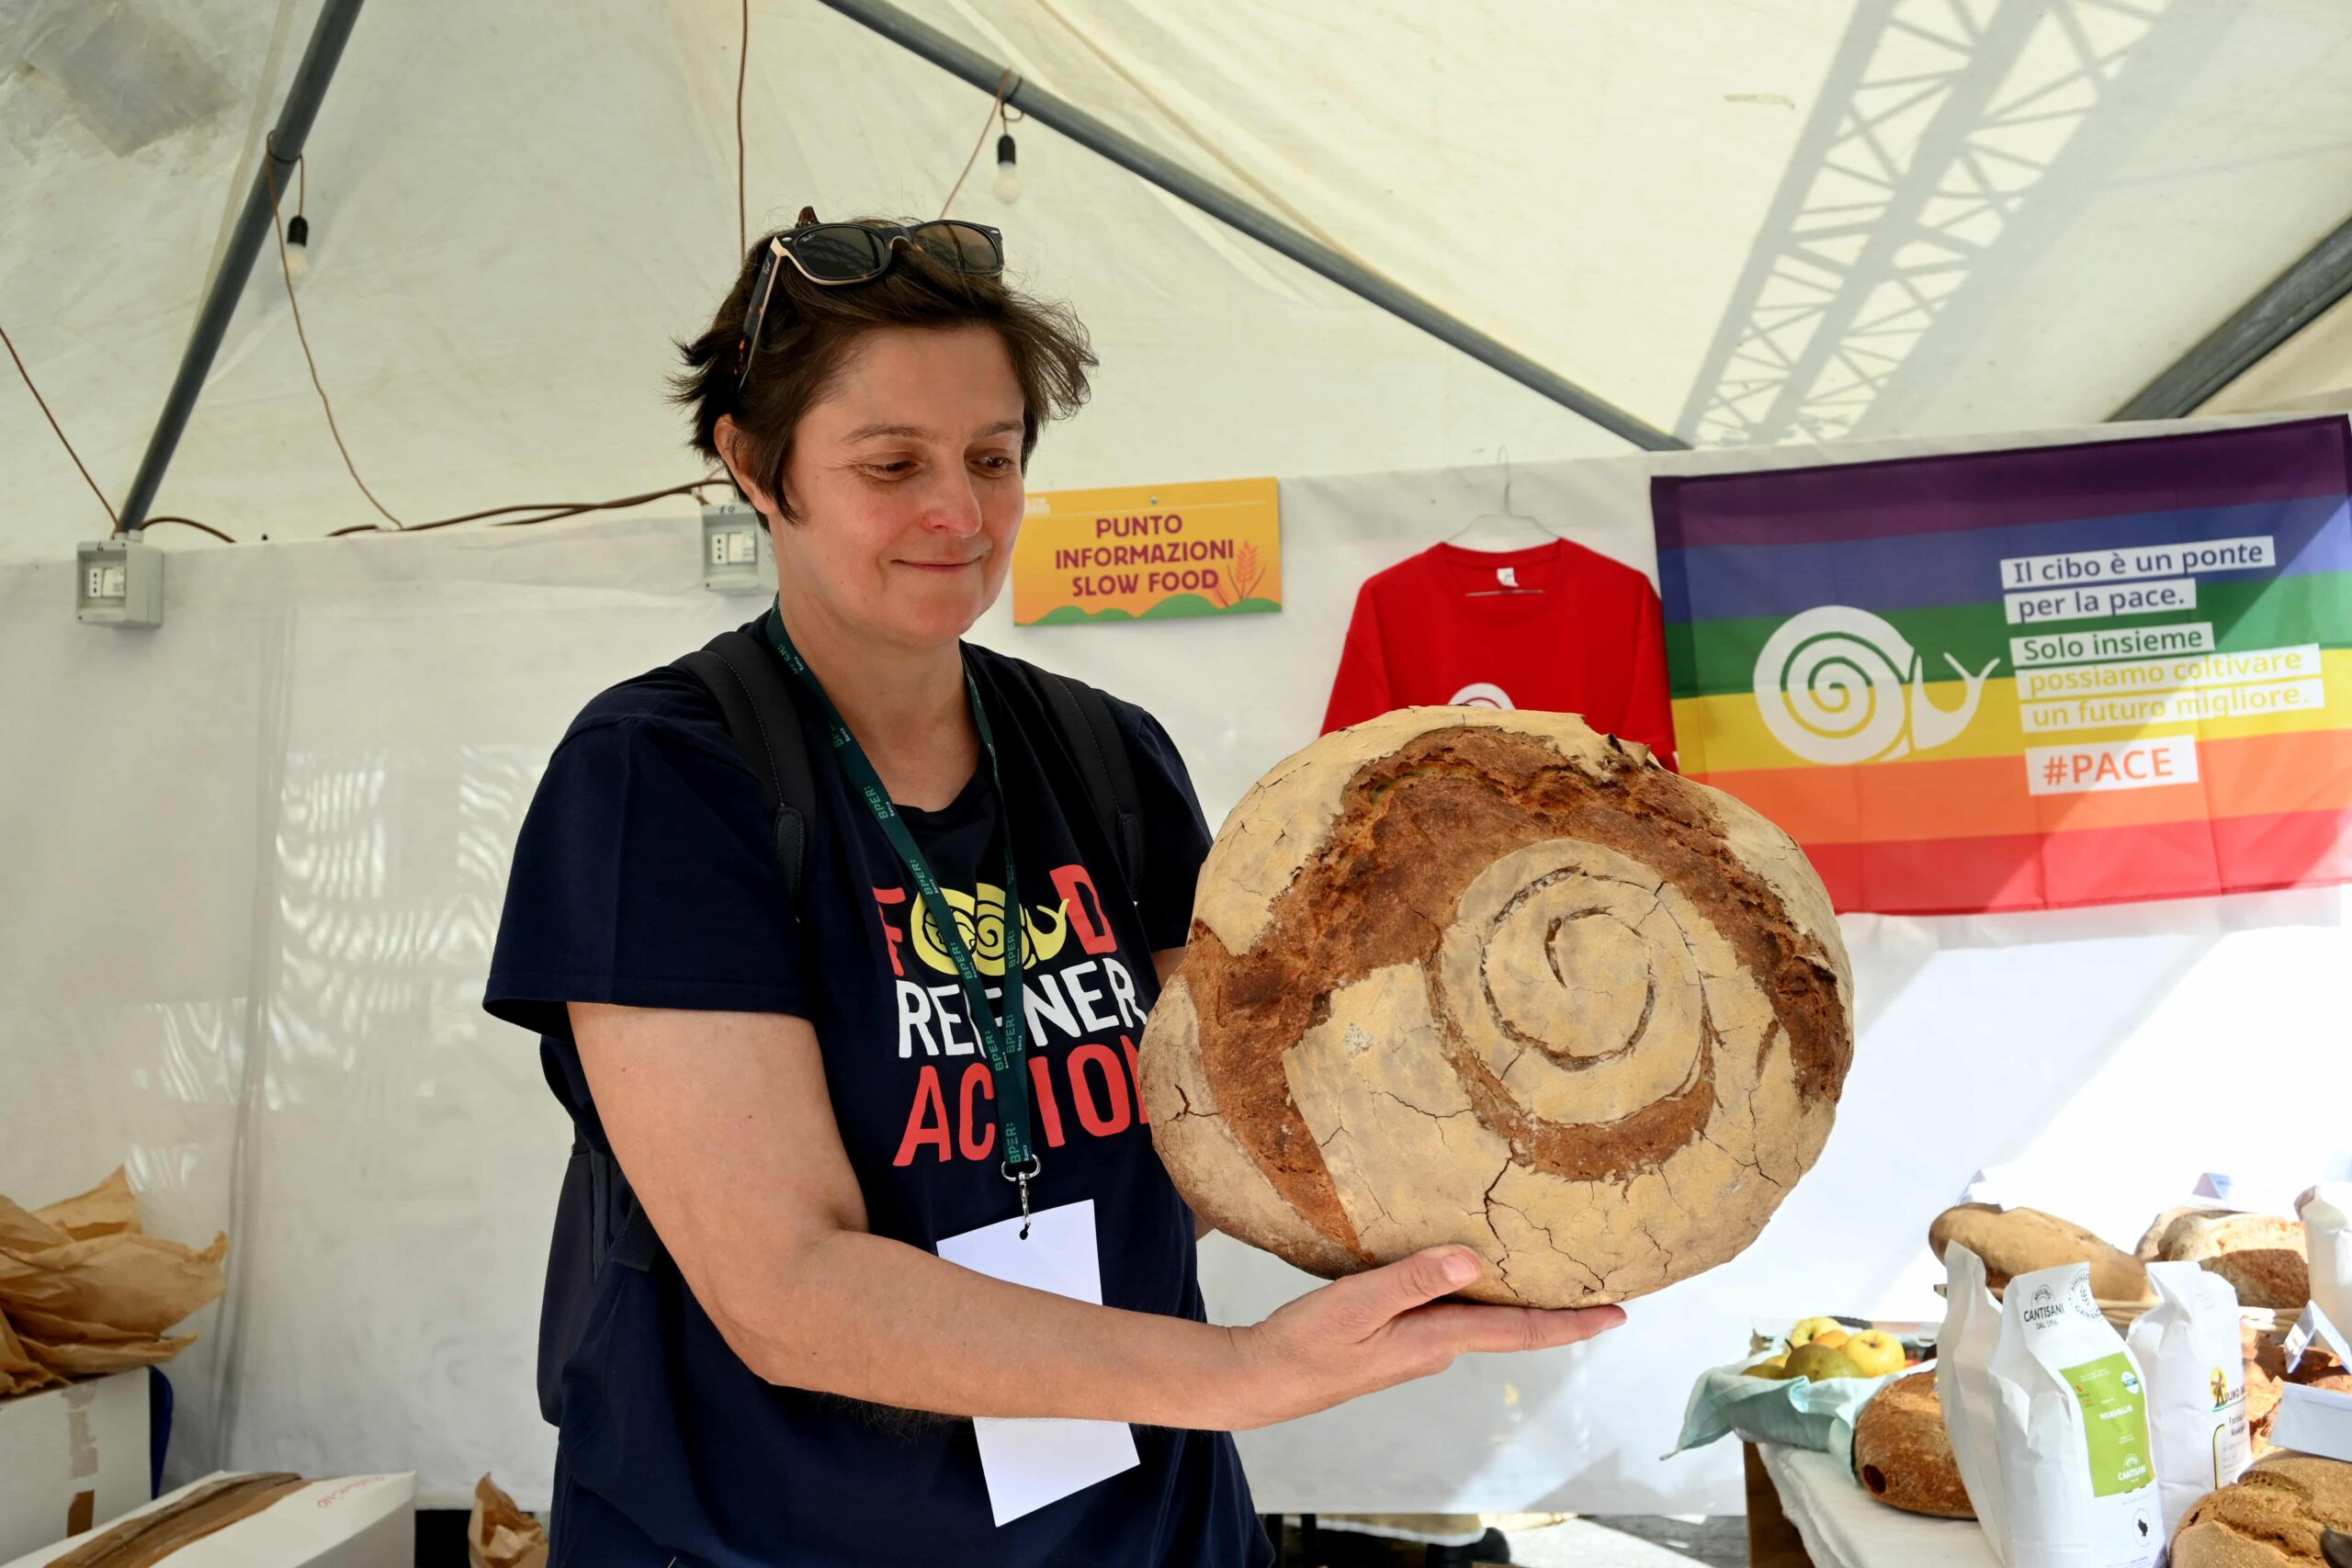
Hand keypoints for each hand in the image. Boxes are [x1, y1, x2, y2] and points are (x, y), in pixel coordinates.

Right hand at [1222, 1245, 1625, 1428]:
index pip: (1520, 1329)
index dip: (1572, 1322)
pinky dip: (1479, 1293)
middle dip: (1559, 1308)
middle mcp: (1437, 1345)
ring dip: (1521, 1299)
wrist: (1266, 1378)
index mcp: (1436, 1338)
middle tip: (1602, 1282)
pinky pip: (1453, 1311)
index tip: (1619, 1313)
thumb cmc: (1306, 1345)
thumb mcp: (1357, 1303)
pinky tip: (1475, 1270)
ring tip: (1553, 1269)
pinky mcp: (1398, 1336)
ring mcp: (1418, 1343)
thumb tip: (1473, 1259)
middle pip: (1512, 1323)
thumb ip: (1413, 1279)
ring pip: (1483, 1316)